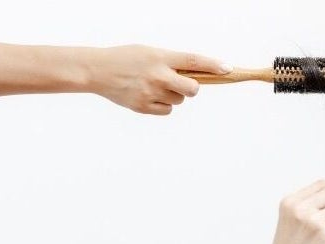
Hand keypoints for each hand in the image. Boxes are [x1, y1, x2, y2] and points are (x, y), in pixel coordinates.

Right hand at [86, 44, 228, 114]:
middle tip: (184, 84)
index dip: (213, 66)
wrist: (96, 71)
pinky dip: (163, 105)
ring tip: (154, 86)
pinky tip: (149, 96)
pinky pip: (167, 111)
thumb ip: (171, 62)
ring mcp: (151, 93)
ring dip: (174, 95)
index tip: (228, 69)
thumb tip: (196, 74)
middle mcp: (158, 75)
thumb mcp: (149, 52)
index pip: (193, 61)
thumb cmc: (125, 59)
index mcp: (160, 57)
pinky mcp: (144, 107)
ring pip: (179, 101)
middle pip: (193, 89)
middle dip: (192, 88)